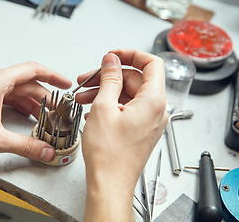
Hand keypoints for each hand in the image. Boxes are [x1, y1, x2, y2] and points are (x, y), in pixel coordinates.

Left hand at [0, 62, 70, 164]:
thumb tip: (45, 150)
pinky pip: (7, 97)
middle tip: (58, 108)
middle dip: (45, 95)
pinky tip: (26, 116)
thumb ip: (24, 145)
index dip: (53, 76)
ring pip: (17, 90)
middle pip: (27, 83)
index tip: (65, 83)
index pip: (32, 70)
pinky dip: (20, 105)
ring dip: (33, 102)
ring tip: (45, 115)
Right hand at [78, 50, 167, 221]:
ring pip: (128, 95)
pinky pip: (127, 109)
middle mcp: (156, 110)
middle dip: (109, 77)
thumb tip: (112, 60)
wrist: (109, 184)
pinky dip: (110, 105)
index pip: (152, 63)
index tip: (113, 56)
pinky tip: (92, 110)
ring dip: (105, 92)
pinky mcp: (140, 130)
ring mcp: (149, 122)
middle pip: (135, 80)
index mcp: (153, 101)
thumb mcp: (104, 107)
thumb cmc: (109, 154)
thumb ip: (109, 78)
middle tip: (87, 79)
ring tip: (83, 97)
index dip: (131, 54)